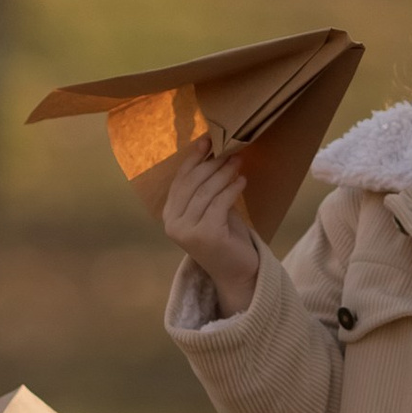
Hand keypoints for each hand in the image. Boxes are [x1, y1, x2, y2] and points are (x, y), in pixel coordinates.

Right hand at [162, 131, 258, 316]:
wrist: (237, 272)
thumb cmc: (225, 236)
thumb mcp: (211, 209)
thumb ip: (206, 187)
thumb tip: (213, 151)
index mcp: (169, 216)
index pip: (180, 180)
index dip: (193, 159)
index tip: (207, 140)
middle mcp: (172, 224)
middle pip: (192, 184)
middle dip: (212, 163)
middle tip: (230, 150)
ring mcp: (187, 231)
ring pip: (206, 192)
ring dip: (224, 173)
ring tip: (238, 162)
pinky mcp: (206, 235)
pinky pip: (219, 203)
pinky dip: (232, 189)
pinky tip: (242, 180)